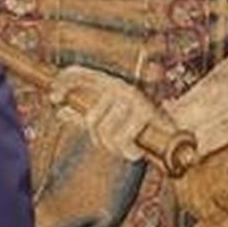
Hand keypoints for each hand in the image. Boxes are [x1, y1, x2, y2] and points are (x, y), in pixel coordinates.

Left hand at [49, 65, 170, 161]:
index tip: (53, 98)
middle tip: (108, 142)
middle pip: (89, 117)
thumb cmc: (135, 125)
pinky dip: (126, 151)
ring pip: (104, 130)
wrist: (174, 131)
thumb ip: (82, 114)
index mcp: (107, 85)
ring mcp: (132, 98)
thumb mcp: (106, 118)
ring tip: (124, 147)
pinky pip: (123, 139)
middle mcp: (118, 87)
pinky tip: (133, 152)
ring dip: (112, 146)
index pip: (78, 74)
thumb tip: (60, 110)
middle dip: (97, 136)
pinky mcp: (146, 113)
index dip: (63, 83)